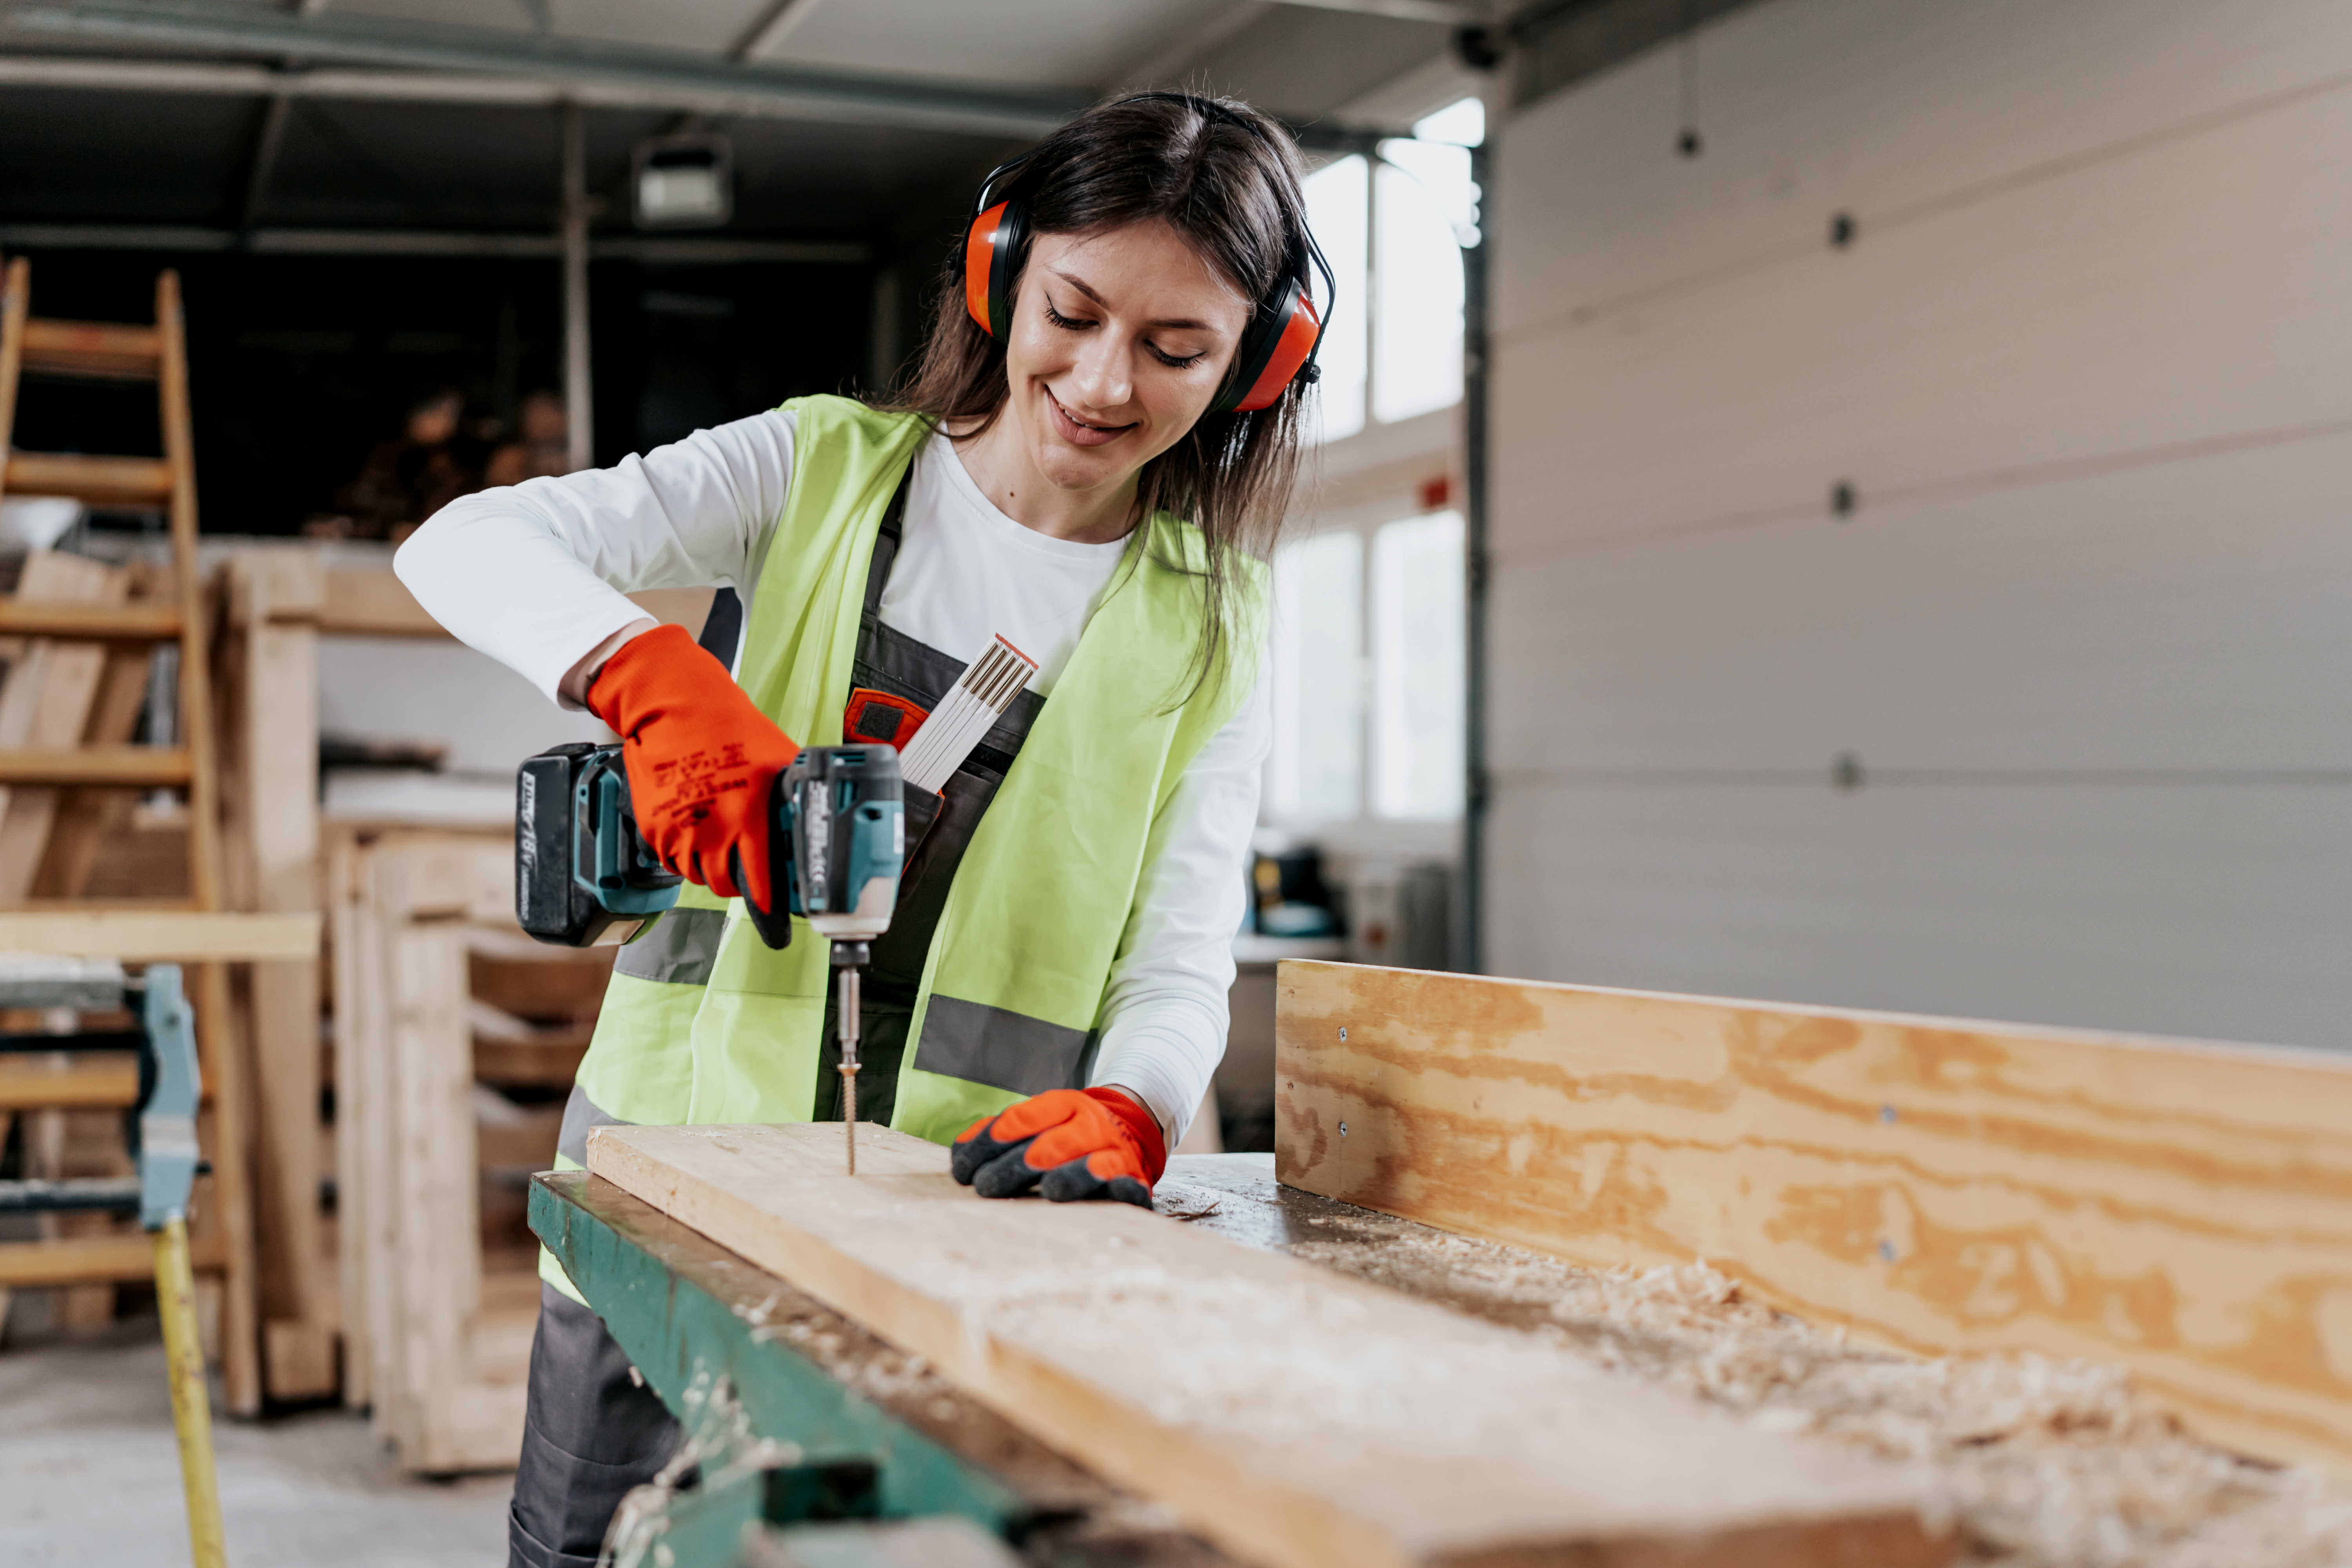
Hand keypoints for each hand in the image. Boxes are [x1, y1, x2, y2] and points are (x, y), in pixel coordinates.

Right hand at [584, 622, 798, 911]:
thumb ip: (790, 798)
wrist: (673, 707)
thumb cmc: (729, 728)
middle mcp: (712, 829)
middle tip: (743, 864)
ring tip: (717, 837)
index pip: (760, 880)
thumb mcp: (777, 761)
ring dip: (709, 865)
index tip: (774, 916)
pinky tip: (693, 825)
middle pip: (726, 885)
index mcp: (748, 816)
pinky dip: (683, 851)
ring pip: (697, 875)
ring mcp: (679, 831)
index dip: (768, 903)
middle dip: (737, 880)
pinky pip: (671, 859)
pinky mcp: (654, 828)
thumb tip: (811, 821)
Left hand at [951, 1088, 1166, 1208]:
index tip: (962, 1170)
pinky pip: (1128, 1187)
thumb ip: (999, 1134)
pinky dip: (1119, 1193)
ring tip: (1050, 1190)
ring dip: (1071, 1176)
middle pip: (1052, 1144)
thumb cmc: (1067, 1135)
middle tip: (986, 1187)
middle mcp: (1090, 1124)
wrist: (1126, 1132)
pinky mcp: (1133, 1180)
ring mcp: (1114, 1152)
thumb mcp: (1038, 1123)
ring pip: (1094, 1164)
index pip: (1021, 1119)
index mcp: (1063, 1105)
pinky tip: (1105, 1200)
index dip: (988, 1143)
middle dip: (1018, 1165)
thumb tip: (960, 1152)